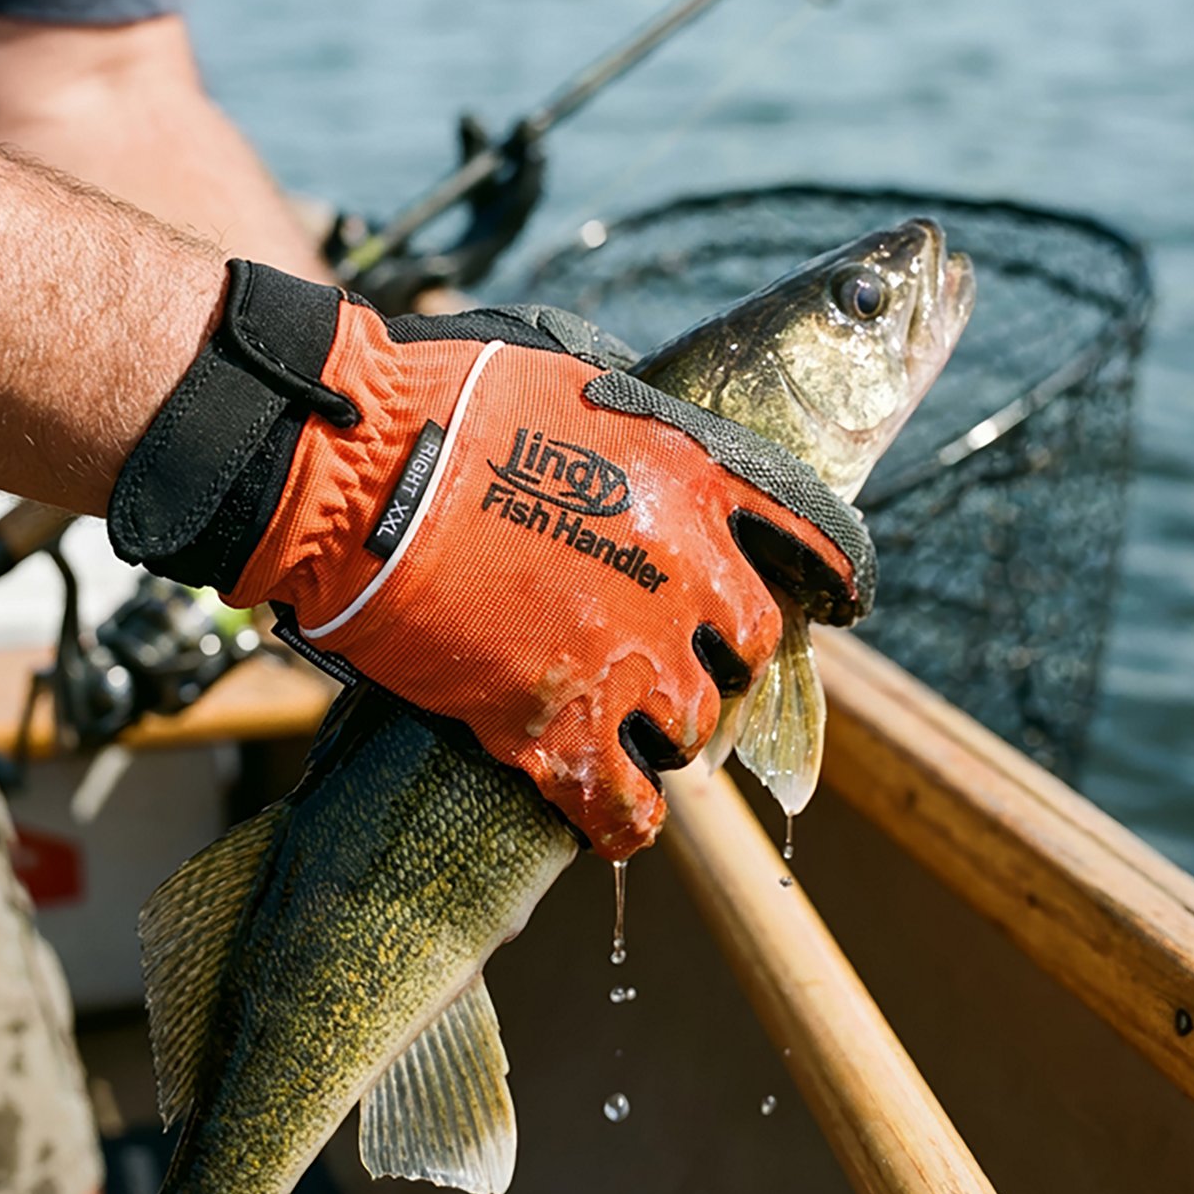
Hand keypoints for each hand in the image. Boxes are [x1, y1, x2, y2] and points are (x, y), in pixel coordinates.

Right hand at [109, 263, 872, 858]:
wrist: (353, 469)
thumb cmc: (443, 401)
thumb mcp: (570, 371)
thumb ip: (636, 420)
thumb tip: (653, 435)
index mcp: (694, 480)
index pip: (814, 540)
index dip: (835, 577)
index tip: (841, 601)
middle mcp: (682, 574)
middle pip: (750, 651)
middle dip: (720, 657)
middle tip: (675, 659)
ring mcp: (624, 658)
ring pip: (694, 730)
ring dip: (666, 729)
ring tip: (623, 723)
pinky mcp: (554, 728)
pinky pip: (624, 810)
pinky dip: (621, 822)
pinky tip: (608, 818)